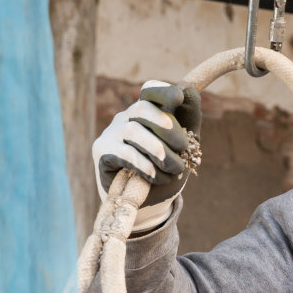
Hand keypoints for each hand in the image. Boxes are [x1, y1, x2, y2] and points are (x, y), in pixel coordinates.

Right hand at [91, 80, 202, 218]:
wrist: (149, 201)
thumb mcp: (185, 145)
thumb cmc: (167, 168)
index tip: (178, 99)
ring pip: (133, 130)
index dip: (163, 91)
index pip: (150, 91)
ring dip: (158, 150)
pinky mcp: (102, 151)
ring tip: (175, 168)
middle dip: (166, 125)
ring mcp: (112, 132)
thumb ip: (189, 119)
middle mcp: (127, 117)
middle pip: (143, 108)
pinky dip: (144, 164)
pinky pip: (123, 153)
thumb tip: (190, 91)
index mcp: (148, 112)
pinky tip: (157, 176)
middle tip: (183, 146)